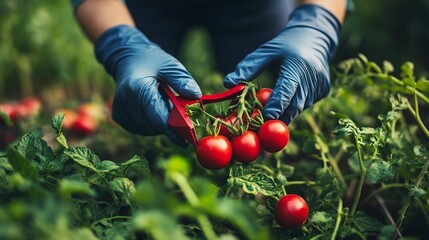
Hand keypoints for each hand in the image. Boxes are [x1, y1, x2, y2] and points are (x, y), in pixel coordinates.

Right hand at [95, 25, 201, 146]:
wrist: (127, 59)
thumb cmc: (151, 61)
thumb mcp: (170, 65)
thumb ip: (182, 80)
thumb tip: (197, 96)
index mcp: (137, 88)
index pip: (158, 117)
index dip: (174, 131)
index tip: (187, 140)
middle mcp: (125, 103)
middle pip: (155, 125)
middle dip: (171, 121)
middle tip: (175, 104)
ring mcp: (120, 112)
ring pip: (150, 129)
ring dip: (161, 121)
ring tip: (161, 100)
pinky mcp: (120, 118)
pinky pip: (143, 128)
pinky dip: (152, 121)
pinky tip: (152, 105)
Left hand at [224, 4, 340, 123]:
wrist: (315, 38)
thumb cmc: (285, 44)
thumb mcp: (266, 51)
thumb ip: (248, 67)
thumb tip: (228, 83)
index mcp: (298, 65)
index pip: (286, 90)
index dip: (276, 105)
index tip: (265, 117)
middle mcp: (312, 77)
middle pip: (294, 105)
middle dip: (278, 117)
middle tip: (260, 124)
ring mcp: (320, 86)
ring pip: (299, 108)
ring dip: (284, 113)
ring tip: (269, 114)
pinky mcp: (323, 91)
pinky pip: (305, 104)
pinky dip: (293, 106)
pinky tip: (286, 101)